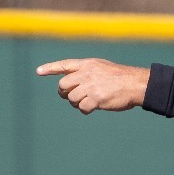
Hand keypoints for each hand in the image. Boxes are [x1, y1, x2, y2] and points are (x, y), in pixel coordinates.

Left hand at [36, 58, 150, 112]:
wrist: (135, 84)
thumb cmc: (121, 77)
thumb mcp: (102, 67)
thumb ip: (88, 72)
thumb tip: (73, 85)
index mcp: (87, 64)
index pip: (64, 65)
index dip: (50, 68)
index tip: (38, 71)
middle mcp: (86, 74)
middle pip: (63, 85)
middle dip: (65, 93)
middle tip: (72, 97)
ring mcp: (90, 86)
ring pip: (71, 98)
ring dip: (76, 103)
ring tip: (86, 102)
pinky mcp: (95, 99)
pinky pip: (82, 108)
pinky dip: (85, 110)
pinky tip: (92, 108)